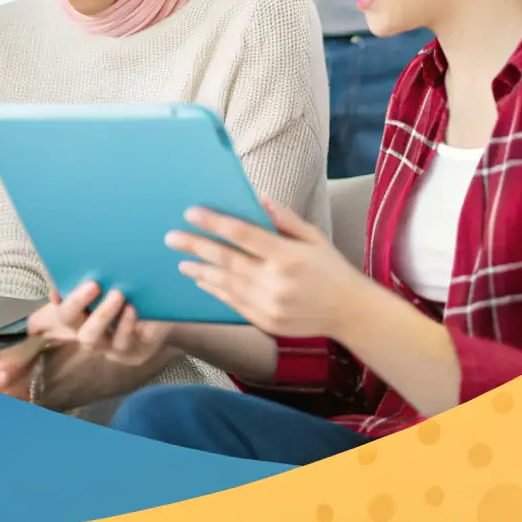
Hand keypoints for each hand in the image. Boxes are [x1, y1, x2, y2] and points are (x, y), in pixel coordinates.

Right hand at [20, 282, 173, 372]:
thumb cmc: (140, 293)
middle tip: (92, 284)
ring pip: (92, 338)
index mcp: (83, 315)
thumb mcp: (120, 282)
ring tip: (117, 294)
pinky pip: (122, 342)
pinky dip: (125, 324)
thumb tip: (81, 256)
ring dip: (102, 315)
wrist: (173, 315)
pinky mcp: (132, 354)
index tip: (60, 286)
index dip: (58, 299)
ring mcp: (110, 348)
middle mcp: (92, 333)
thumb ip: (101, 275)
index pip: (62, 310)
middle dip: (77, 304)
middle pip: (70, 324)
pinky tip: (133, 308)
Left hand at [166, 201, 368, 340]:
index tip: (191, 213)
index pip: (242, 234)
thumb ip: (284, 217)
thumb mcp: (313, 236)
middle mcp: (275, 282)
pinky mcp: (266, 323)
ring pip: (225, 285)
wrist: (350, 312)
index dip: (214, 223)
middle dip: (196, 246)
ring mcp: (270, 305)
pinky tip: (202, 281)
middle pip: (227, 260)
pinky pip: (234, 304)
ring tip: (181, 261)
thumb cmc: (330, 267)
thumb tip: (256, 198)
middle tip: (171, 237)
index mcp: (287, 256)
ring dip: (200, 271)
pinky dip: (215, 291)